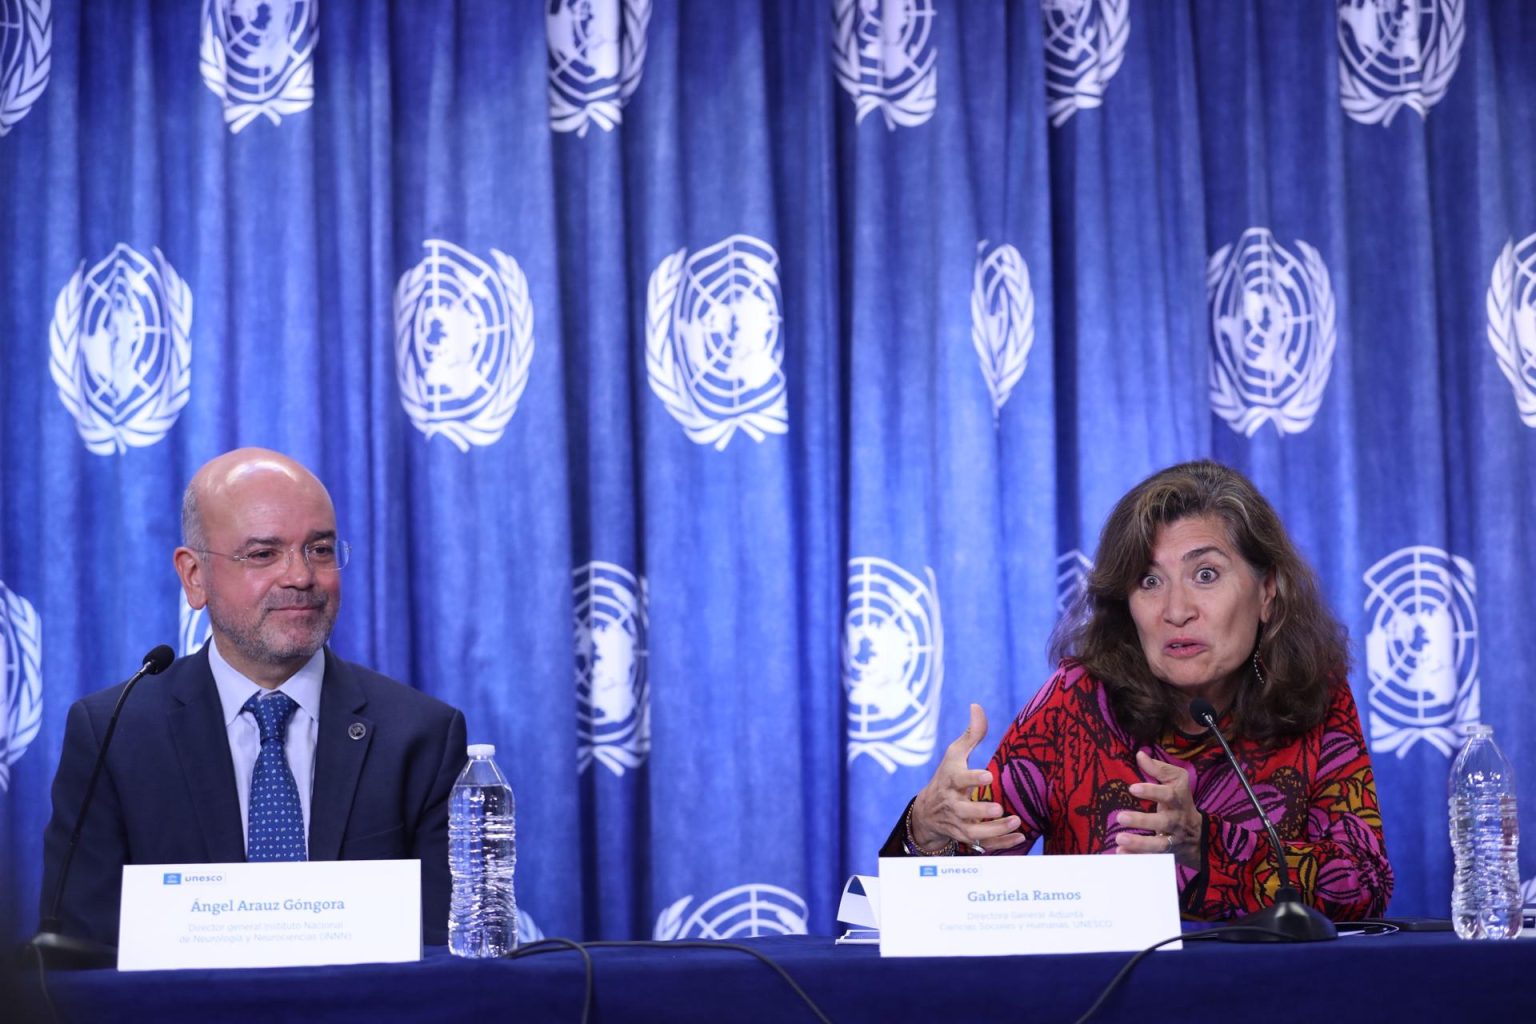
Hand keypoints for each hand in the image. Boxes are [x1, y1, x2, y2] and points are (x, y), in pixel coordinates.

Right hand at [909, 704, 1025, 853]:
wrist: (928, 812)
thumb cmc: (947, 776)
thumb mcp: (955, 754)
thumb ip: (971, 733)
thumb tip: (976, 706)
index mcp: (950, 781)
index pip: (958, 779)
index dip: (972, 778)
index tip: (988, 776)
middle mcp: (952, 804)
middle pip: (963, 810)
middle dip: (980, 811)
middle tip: (998, 807)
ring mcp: (958, 823)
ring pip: (973, 832)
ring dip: (994, 830)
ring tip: (1015, 822)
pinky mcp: (966, 838)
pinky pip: (983, 846)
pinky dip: (1001, 845)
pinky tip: (1019, 838)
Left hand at [1114, 750, 1201, 868]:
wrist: (1199, 835)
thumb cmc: (1180, 801)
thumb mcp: (1176, 781)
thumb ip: (1159, 769)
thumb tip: (1140, 754)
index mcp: (1178, 799)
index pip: (1168, 795)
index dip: (1152, 792)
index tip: (1132, 788)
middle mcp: (1176, 820)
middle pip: (1163, 822)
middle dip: (1142, 820)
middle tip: (1120, 817)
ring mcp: (1173, 838)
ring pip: (1159, 844)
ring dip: (1139, 843)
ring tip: (1119, 839)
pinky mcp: (1166, 853)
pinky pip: (1152, 857)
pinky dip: (1136, 856)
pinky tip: (1120, 853)